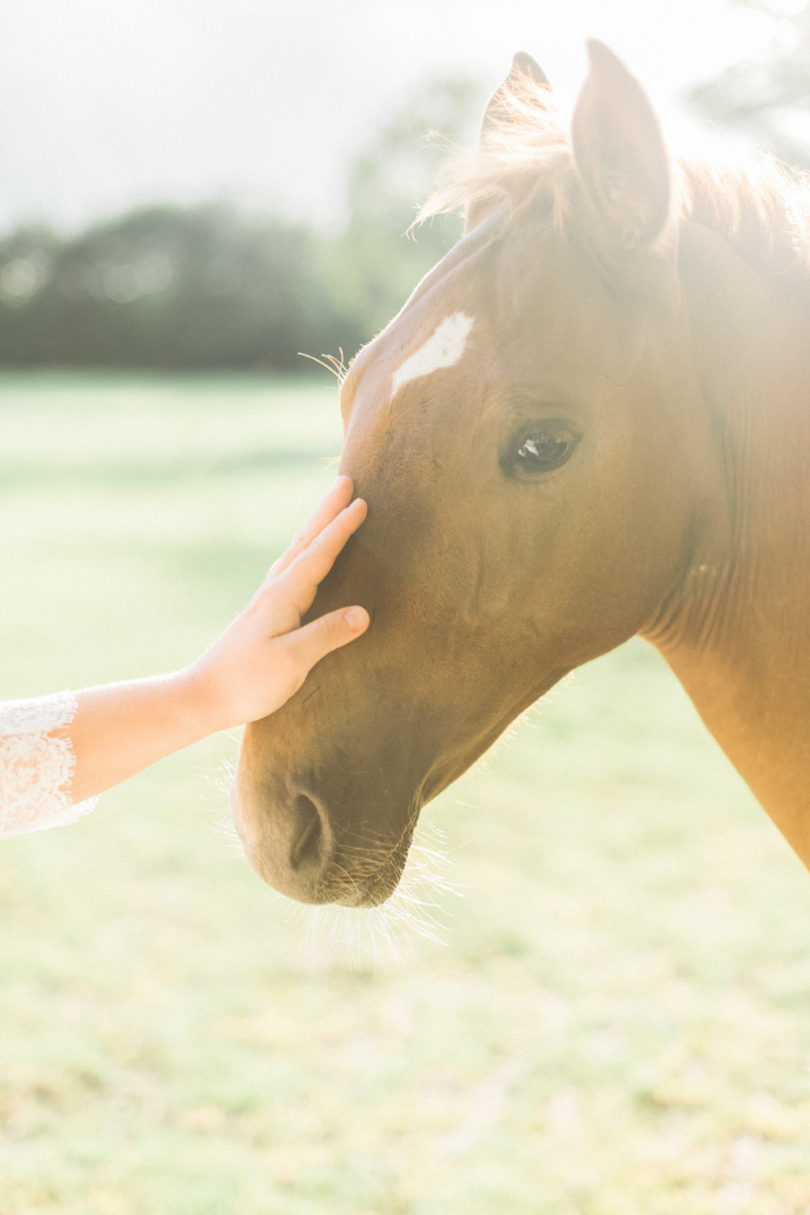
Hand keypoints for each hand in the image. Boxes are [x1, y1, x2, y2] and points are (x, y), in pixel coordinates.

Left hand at [186, 477, 367, 730]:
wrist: (203, 696)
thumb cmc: (247, 682)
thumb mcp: (292, 661)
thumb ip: (327, 635)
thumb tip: (363, 613)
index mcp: (284, 597)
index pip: (319, 555)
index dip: (341, 529)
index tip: (362, 502)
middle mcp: (274, 591)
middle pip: (305, 542)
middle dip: (326, 512)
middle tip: (344, 482)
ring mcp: (266, 601)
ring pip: (296, 553)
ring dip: (315, 528)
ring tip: (329, 510)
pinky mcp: (264, 615)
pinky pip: (290, 570)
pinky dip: (303, 552)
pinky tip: (301, 559)